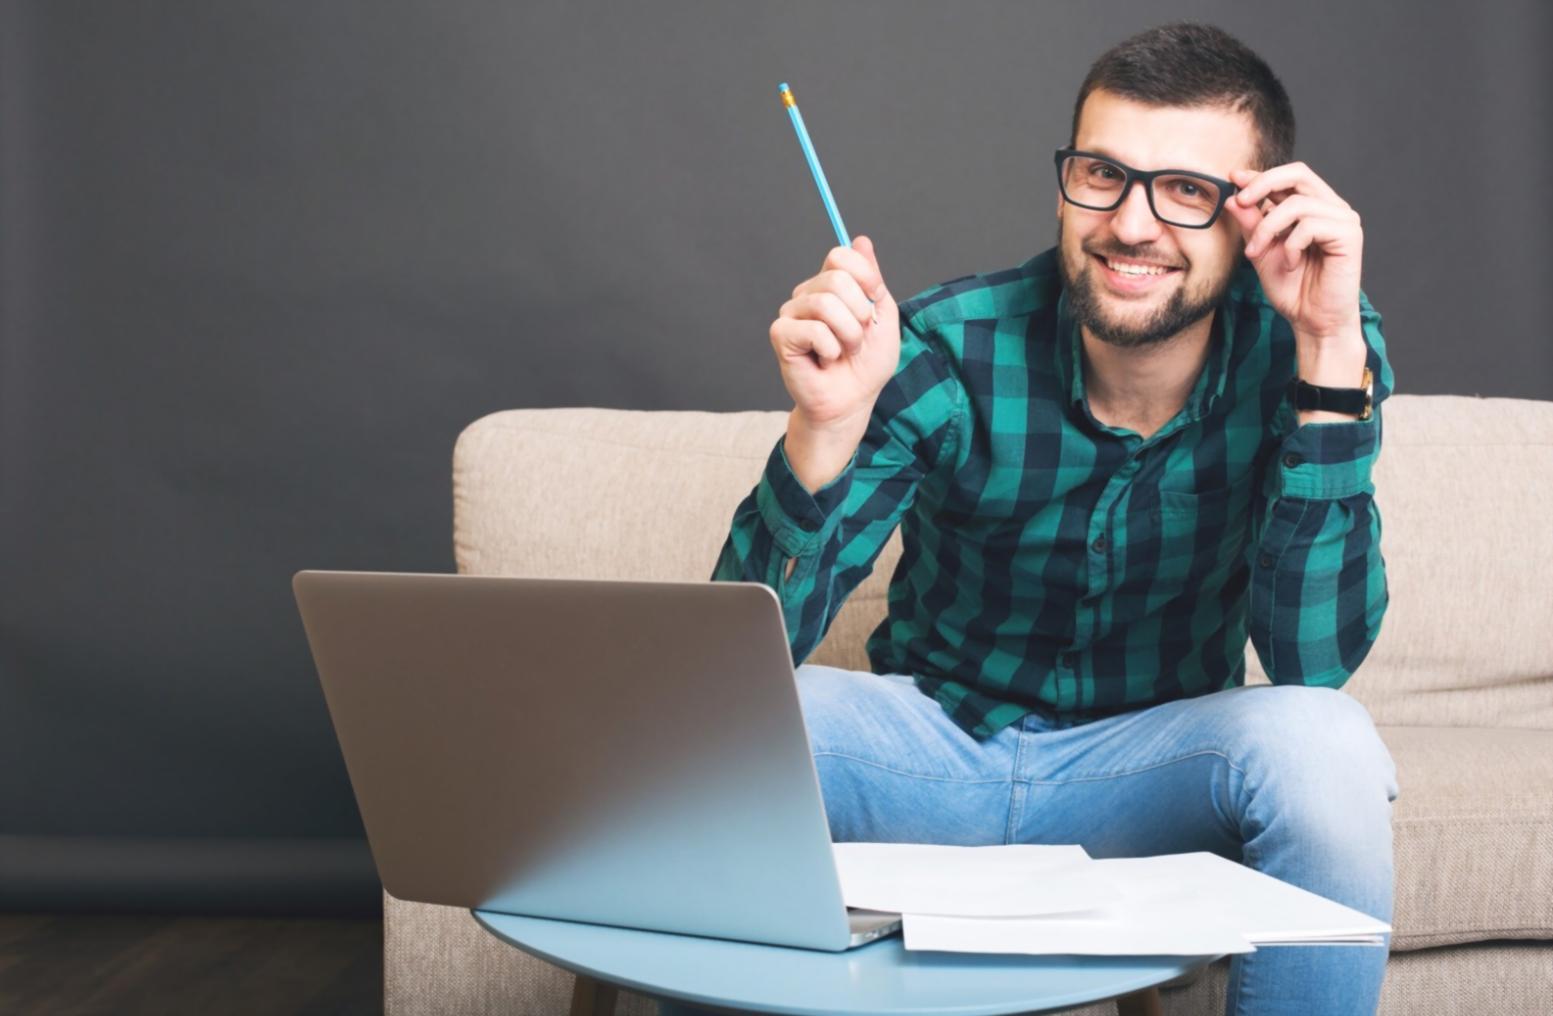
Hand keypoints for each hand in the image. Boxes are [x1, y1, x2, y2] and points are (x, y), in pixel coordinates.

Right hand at [769, 235, 899, 433]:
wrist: (852, 401)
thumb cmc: (866, 364)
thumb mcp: (883, 316)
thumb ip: (872, 279)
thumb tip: (861, 240)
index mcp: (831, 286)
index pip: (840, 255)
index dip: (865, 277)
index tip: (874, 301)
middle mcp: (808, 294)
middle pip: (836, 279)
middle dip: (859, 314)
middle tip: (856, 338)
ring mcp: (792, 313)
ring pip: (825, 304)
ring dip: (847, 335)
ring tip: (842, 352)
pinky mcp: (781, 335)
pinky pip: (813, 330)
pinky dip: (829, 349)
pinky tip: (824, 361)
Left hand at [1224, 162, 1363, 345]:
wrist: (1313, 321)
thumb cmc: (1292, 289)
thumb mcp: (1262, 252)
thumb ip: (1251, 225)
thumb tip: (1233, 197)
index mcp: (1313, 207)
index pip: (1289, 177)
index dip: (1260, 175)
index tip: (1234, 180)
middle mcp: (1331, 207)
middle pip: (1298, 174)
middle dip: (1263, 184)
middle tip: (1240, 202)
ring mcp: (1343, 219)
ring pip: (1297, 204)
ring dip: (1268, 228)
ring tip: (1257, 253)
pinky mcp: (1349, 235)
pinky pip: (1310, 226)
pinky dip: (1291, 245)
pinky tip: (1290, 264)